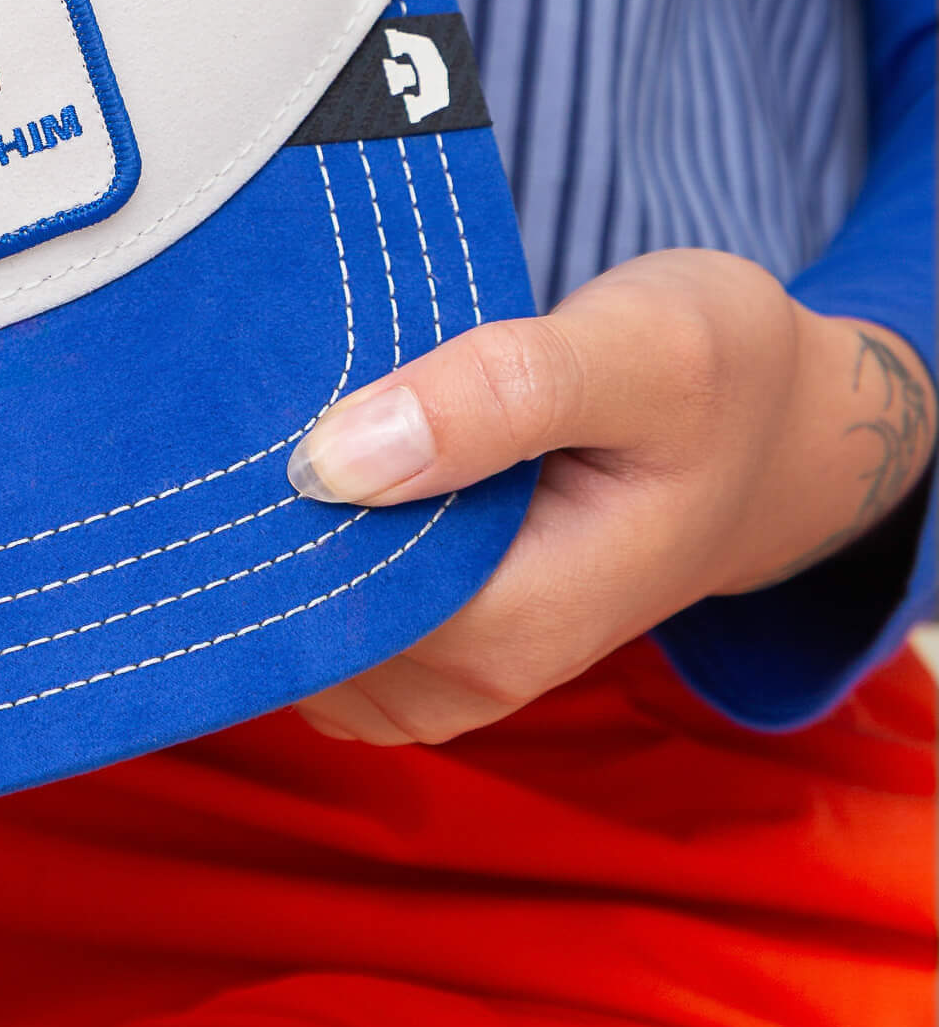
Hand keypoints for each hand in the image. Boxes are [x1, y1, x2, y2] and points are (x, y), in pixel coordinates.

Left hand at [284, 248, 933, 744]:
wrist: (779, 428)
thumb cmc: (713, 378)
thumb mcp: (637, 354)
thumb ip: (496, 397)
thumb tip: (333, 459)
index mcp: (517, 624)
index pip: (323, 601)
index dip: (268, 512)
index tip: (247, 414)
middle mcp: (473, 673)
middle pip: (296, 618)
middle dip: (259, 517)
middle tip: (263, 396)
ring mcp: (448, 667)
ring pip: (297, 621)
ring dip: (278, 526)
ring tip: (299, 413)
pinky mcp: (432, 632)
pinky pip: (321, 611)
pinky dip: (301, 537)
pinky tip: (319, 451)